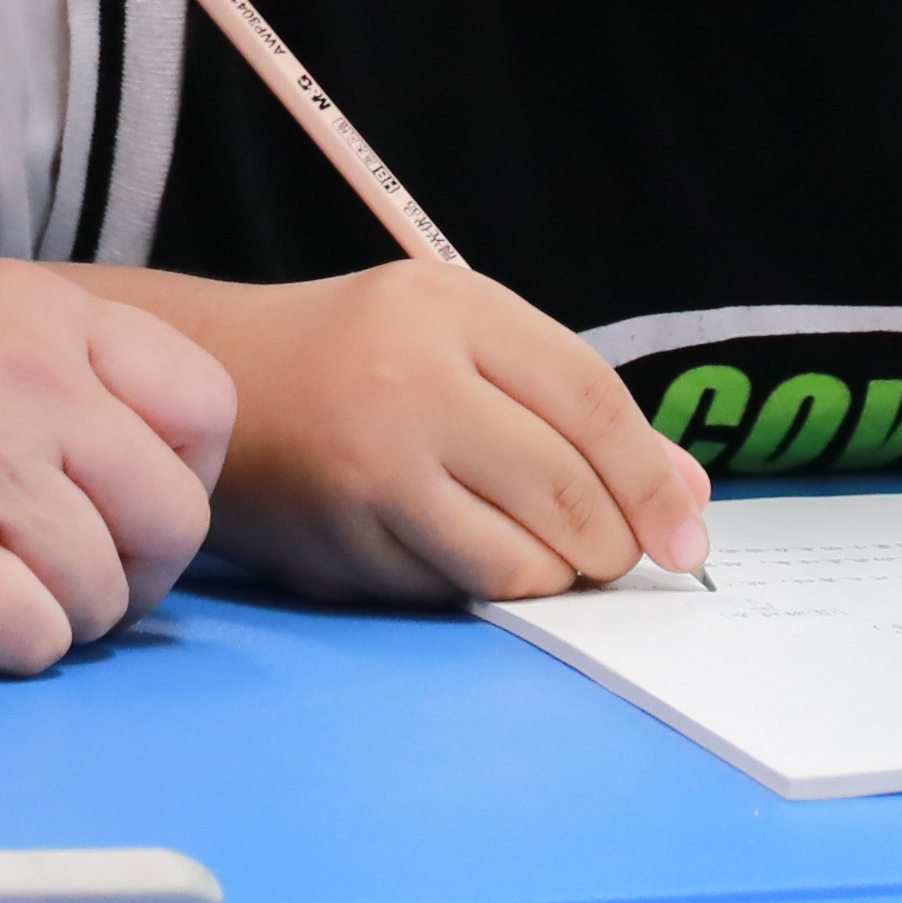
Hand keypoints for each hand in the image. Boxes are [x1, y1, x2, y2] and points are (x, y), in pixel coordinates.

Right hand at [0, 266, 233, 676]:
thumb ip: (73, 386)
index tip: (105, 511)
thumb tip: (192, 479)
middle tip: (38, 575)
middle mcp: (13, 361)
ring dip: (50, 618)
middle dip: (125, 576)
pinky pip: (37, 641)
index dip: (175, 483)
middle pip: (177, 516)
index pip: (207, 406)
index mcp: (34, 307)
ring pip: (109, 593)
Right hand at [180, 261, 708, 602]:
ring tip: (548, 556)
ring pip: (516, 562)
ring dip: (555, 576)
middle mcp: (409, 385)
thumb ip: (572, 403)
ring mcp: (369, 471)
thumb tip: (685, 496)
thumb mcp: (463, 336)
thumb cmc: (359, 353)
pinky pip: (452, 592)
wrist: (214, 378)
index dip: (653, 478)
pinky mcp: (341, 545)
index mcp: (450, 311)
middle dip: (613, 543)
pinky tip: (469, 553)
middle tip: (615, 554)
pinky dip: (484, 588)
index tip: (688, 534)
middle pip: (564, 491)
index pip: (590, 400)